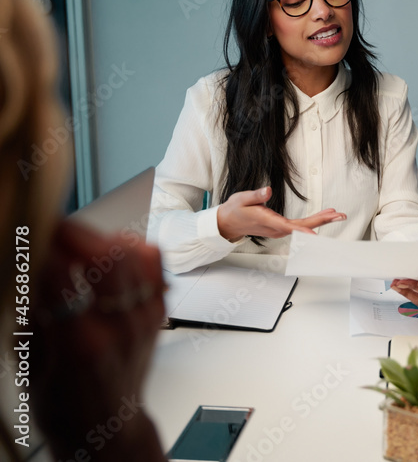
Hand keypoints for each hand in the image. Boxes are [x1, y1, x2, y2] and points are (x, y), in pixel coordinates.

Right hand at [33, 219, 166, 459]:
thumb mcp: (29, 361)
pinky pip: (153, 262)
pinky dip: (129, 247)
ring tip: (71, 238)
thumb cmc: (65, 403)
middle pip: (107, 256)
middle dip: (71, 232)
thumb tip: (24, 265)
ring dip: (98, 236)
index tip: (25, 235)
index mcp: (83, 345)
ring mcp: (147, 316)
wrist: (106, 426)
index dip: (40, 248)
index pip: (62, 277)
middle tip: (45, 224)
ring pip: (133, 252)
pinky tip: (106, 249)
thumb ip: (29, 312)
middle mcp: (123, 327)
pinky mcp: (160, 309)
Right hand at [216, 186, 346, 240]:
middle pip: (302, 227)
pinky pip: (300, 226)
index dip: (302, 230)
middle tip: (338, 215)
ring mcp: (279, 230)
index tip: (315, 233)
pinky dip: (313, 221)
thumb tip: (268, 190)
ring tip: (336, 214)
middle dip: (321, 221)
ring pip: (303, 227)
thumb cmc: (235, 210)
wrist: (229, 223)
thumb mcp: (242, 198)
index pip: (287, 226)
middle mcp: (275, 228)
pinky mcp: (280, 228)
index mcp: (266, 221)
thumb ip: (256, 195)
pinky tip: (324, 216)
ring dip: (320, 221)